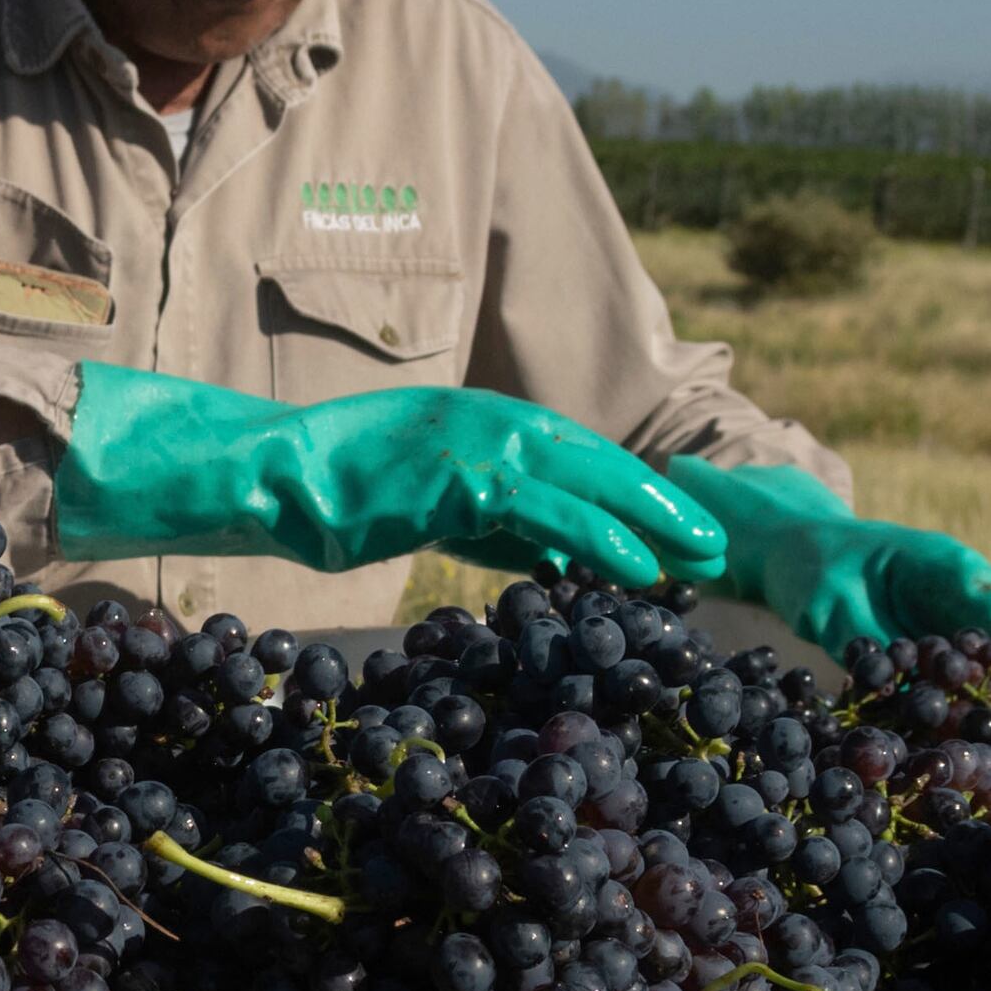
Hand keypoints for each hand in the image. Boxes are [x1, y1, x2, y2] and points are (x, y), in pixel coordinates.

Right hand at [52, 366, 730, 589]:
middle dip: (662, 503)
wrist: (274, 480)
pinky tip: (637, 567)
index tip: (681, 526)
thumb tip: (561, 564)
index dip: (636, 492)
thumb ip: (501, 531)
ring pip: (585, 484)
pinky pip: (548, 513)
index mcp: (488, 424)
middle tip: (716, 541)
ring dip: (648, 522)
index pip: (581, 458)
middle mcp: (493, 423)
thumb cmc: (342, 496)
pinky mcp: (461, 480)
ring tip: (698, 557)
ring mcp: (478, 446)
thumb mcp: (437, 511)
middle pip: (600, 463)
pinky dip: (600, 537)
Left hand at [662, 457, 990, 667]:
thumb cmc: (810, 566)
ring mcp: (952, 621)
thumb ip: (865, 644)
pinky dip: (989, 710)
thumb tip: (906, 698)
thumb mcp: (827, 602)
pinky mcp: (936, 648)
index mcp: (945, 568)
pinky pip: (971, 680)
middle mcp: (960, 594)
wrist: (790, 551)